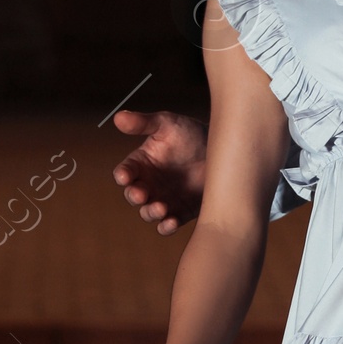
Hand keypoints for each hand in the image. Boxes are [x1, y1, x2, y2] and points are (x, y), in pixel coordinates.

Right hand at [112, 109, 206, 233]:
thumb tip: (118, 117)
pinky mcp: (180, 212)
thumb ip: (143, 123)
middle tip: (141, 194)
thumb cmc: (191, 133)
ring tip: (160, 207)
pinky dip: (166, 226)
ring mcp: (163, 199)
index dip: (123, 175)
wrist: (223, 151)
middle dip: (135, 196)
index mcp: (141, 163)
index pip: (125, 172)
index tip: (124, 176)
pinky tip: (171, 222)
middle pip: (133, 195)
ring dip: (151, 212)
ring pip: (149, 212)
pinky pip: (168, 224)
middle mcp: (148, 184)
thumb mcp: (168, 124)